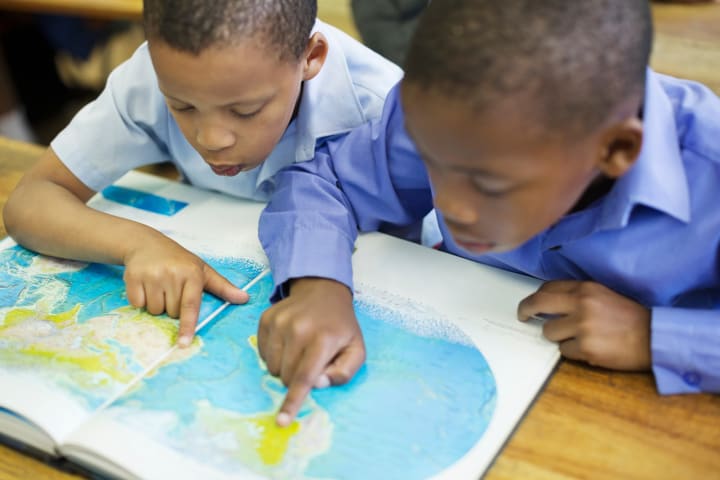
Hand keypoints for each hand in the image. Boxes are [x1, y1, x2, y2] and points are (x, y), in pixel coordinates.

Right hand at [123, 235, 248, 345]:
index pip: (190, 306)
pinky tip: (145, 285)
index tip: (184, 343)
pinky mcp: (133, 277)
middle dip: (172, 306)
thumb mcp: (203, 270)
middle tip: (171, 288)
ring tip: (159, 286)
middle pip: (172, 312)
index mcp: (192, 273)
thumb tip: (244, 298)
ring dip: (156, 304)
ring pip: (155, 310)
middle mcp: (172, 273)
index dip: (187, 326)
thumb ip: (223, 287)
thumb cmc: (179, 260)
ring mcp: (152, 275)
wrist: (146, 243)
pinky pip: (138, 304)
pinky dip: (140, 300)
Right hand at [257, 277, 364, 426]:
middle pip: (286, 376)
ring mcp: (279, 323)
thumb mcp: (356, 349)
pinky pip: (263, 353)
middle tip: (310, 363)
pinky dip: (274, 355)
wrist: (322, 291)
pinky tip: (288, 342)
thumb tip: (318, 384)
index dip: (292, 401)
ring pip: (272, 367)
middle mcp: (298, 329)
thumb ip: (343, 373)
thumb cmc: (341, 326)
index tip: (281, 421)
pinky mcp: (266, 319)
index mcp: (323, 339)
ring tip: (299, 351)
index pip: (304, 377)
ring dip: (285, 367)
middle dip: (296, 379)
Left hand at [517, 280, 650, 369]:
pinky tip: (588, 348)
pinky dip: (572, 351)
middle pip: (537, 304)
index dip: (536, 297)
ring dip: (558, 336)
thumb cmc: (629, 317)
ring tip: (578, 337)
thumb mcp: (603, 295)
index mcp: (585, 289)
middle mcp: (581, 304)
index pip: (547, 288)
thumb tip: (549, 303)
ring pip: (549, 332)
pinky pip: (563, 350)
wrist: (653, 337)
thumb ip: (577, 296)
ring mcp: (582, 327)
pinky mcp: (585, 348)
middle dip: (526, 311)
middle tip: (524, 317)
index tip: (531, 304)